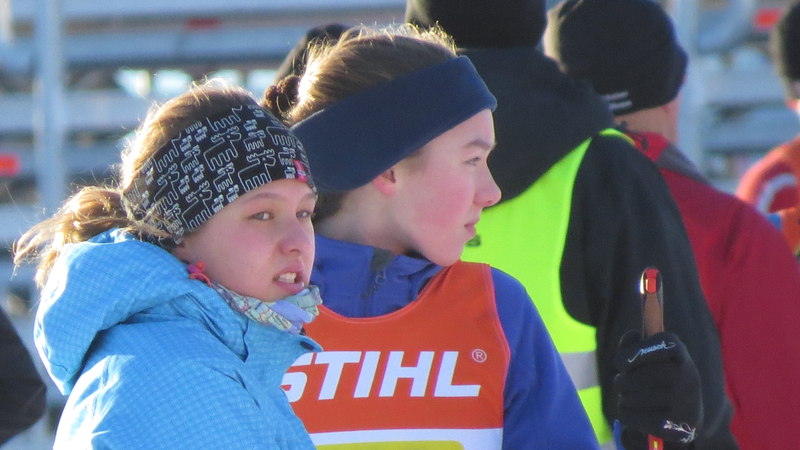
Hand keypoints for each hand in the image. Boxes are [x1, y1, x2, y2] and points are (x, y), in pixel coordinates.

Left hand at [614, 330, 701, 447]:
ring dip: (624, 396)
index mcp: (679, 352)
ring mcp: (684, 402)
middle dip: (622, 380)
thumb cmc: (660, 376)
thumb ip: (634, 344)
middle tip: (625, 382)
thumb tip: (632, 336)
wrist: (687, 413)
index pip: (660, 344)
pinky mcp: (675, 426)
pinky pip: (631, 416)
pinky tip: (635, 411)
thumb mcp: (651, 355)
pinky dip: (626, 413)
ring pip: (629, 397)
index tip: (620, 363)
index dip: (635, 352)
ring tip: (633, 397)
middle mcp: (687, 375)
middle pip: (634, 377)